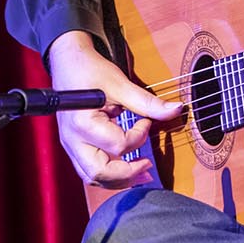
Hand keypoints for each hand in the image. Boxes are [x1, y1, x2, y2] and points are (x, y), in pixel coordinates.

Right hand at [46, 31, 181, 187]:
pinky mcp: (73, 145)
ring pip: (91, 176)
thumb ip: (147, 102)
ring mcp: (70, 145)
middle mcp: (72, 139)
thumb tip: (175, 110)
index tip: (146, 121)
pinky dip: (107, 173)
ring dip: (117, 179)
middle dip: (127, 174)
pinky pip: (88, 169)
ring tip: (140, 173)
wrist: (68, 63)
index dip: (139, 135)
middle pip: (99, 172)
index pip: (118, 145)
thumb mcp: (121, 84)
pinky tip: (124, 168)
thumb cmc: (90, 71)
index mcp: (83, 123)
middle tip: (148, 168)